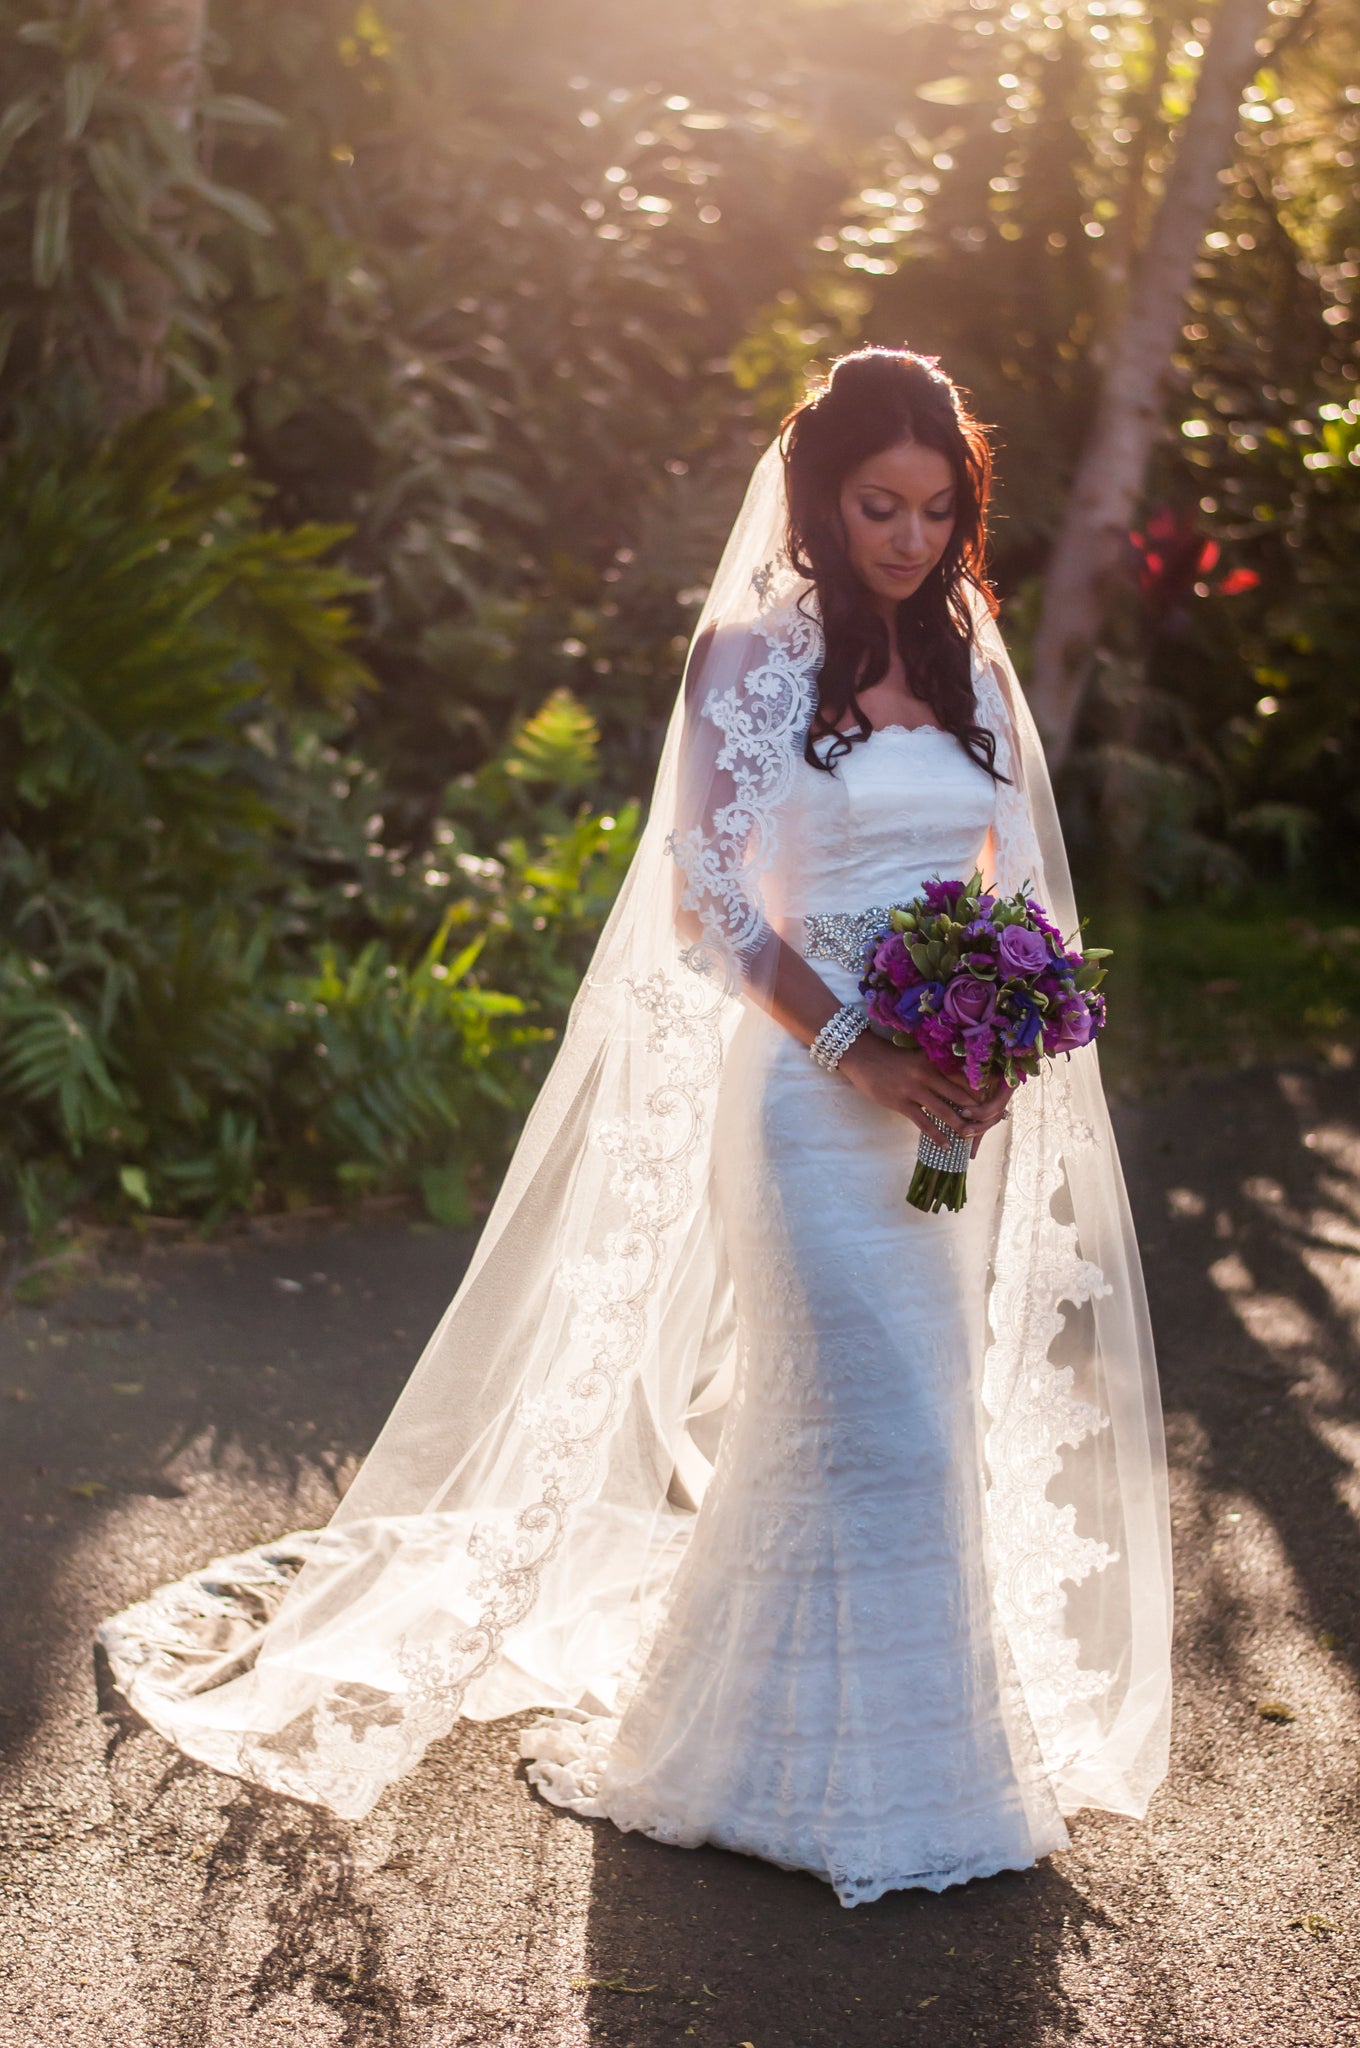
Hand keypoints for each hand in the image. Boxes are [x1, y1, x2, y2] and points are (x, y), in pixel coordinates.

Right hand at [837, 1032, 1010, 1144]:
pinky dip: (937, 1136)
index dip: (979, 1088)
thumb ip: (937, 1065)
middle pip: (959, 1094)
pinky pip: (923, 1123)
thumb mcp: (918, 1056)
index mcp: (934, 1060)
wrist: (864, 1057)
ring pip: (944, 1111)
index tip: (992, 1098)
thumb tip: (958, 1079)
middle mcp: (927, 1073)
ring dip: (960, 1125)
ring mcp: (914, 1089)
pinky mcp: (901, 1103)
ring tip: (970, 1136)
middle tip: (988, 1121)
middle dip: (975, 1109)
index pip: (963, 1075)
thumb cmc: (891, 1057)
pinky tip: (946, 1145)